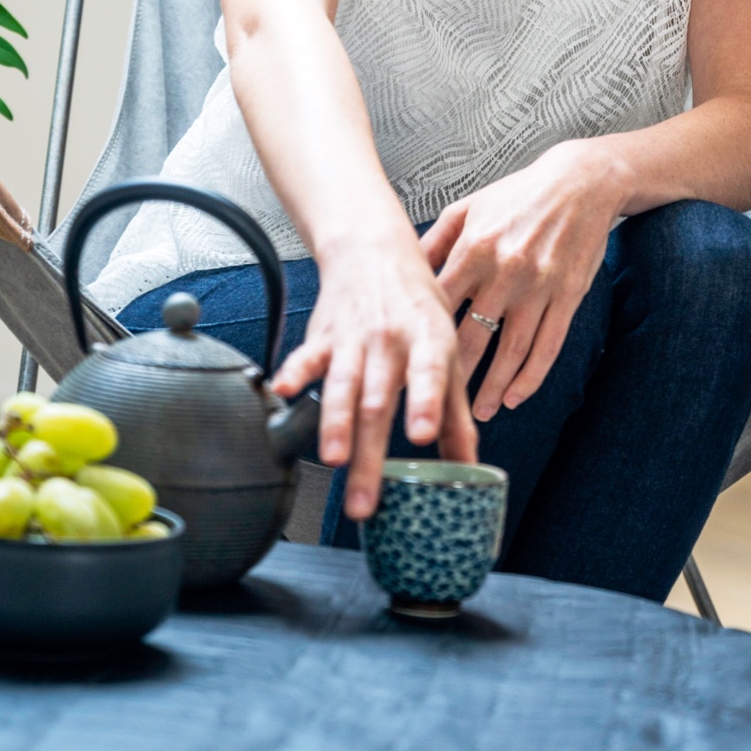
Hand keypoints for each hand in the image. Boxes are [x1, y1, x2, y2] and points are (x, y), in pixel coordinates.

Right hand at [271, 234, 477, 519]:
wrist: (375, 250)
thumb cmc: (417, 304)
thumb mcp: (448, 349)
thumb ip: (455, 412)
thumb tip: (469, 468)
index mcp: (429, 340)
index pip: (430, 372)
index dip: (427, 402)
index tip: (423, 435)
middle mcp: (390, 340)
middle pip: (378, 401)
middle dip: (369, 453)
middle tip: (365, 500)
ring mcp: (354, 339)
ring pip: (342, 386)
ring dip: (335, 424)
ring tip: (332, 460)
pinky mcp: (323, 337)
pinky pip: (306, 357)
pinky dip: (293, 373)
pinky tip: (281, 392)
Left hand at [420, 140, 622, 423]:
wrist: (580, 183)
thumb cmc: (518, 195)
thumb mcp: (467, 208)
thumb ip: (434, 241)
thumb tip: (404, 272)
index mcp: (473, 249)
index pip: (439, 306)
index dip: (420, 340)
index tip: (405, 367)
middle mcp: (504, 272)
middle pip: (472, 337)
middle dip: (453, 377)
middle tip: (437, 405)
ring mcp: (538, 287)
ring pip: (511, 351)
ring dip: (493, 387)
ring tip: (479, 412)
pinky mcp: (567, 297)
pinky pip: (547, 345)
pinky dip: (531, 376)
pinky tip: (516, 396)